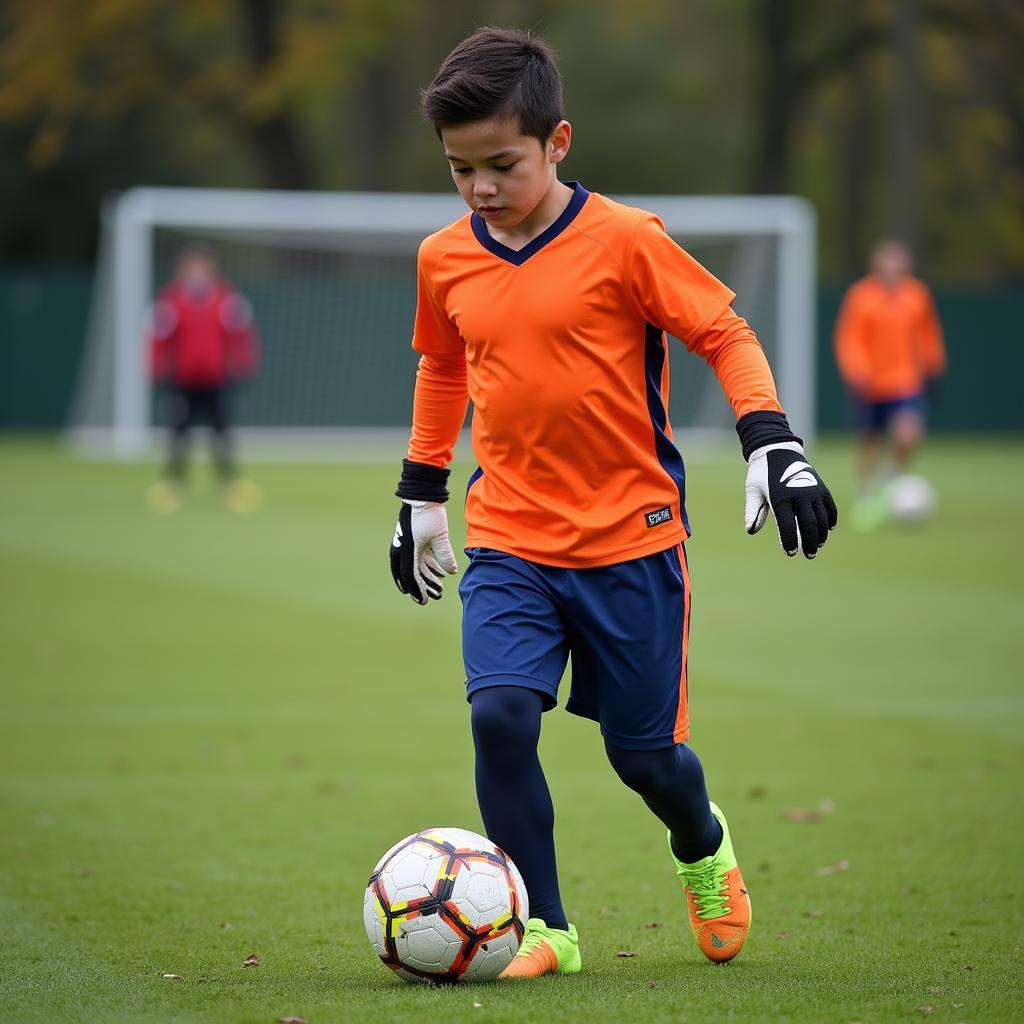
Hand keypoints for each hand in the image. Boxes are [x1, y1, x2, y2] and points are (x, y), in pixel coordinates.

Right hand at [390, 500, 457, 603]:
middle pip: (411, 576)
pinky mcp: (414, 541)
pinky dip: (430, 567)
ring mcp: (407, 546)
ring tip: (440, 588)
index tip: (424, 601)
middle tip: (435, 597)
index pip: (410, 577)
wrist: (421, 496)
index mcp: (406, 552)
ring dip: (428, 578)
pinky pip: (420, 559)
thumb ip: (444, 556)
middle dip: (423, 588)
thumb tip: (451, 572)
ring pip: (417, 568)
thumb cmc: (428, 515)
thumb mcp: (439, 536)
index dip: (418, 591)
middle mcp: (402, 551)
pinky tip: (442, 573)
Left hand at [744, 442, 837, 557]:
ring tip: (817, 545)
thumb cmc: (761, 472)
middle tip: (808, 555)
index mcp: (780, 498)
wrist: (778, 449)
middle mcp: (799, 496)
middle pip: (808, 525)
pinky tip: (828, 529)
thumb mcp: (753, 489)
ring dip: (821, 534)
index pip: (786, 526)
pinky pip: (830, 507)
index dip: (789, 542)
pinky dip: (830, 519)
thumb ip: (753, 510)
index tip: (790, 553)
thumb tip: (751, 531)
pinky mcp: (821, 488)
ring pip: (822, 518)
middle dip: (809, 543)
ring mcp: (813, 491)